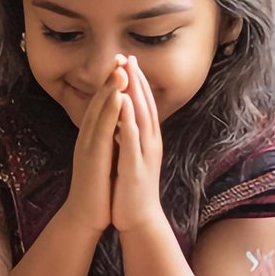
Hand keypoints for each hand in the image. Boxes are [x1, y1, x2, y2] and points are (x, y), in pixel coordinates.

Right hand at [65, 61, 125, 234]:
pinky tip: (118, 97)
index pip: (102, 106)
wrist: (86, 216)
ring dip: (110, 89)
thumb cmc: (98, 189)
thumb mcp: (104, 158)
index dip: (111, 85)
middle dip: (110, 79)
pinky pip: (102, 130)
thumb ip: (108, 140)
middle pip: (99, 102)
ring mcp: (88, 145)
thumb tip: (117, 126)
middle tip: (120, 56)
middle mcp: (88, 137)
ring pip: (99, 112)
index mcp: (93, 137)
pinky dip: (110, 111)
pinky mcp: (93, 157)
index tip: (122, 65)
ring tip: (120, 69)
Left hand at [111, 56, 163, 233]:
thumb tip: (125, 116)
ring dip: (135, 94)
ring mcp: (145, 155)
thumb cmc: (132, 186)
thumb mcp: (132, 155)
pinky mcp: (136, 167)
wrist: (137, 219)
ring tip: (127, 72)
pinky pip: (132, 140)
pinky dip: (128, 120)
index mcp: (147, 139)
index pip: (143, 105)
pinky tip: (124, 104)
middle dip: (136, 80)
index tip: (128, 59)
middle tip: (129, 56)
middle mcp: (150, 143)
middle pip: (145, 106)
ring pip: (141, 119)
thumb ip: (131, 136)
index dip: (136, 82)